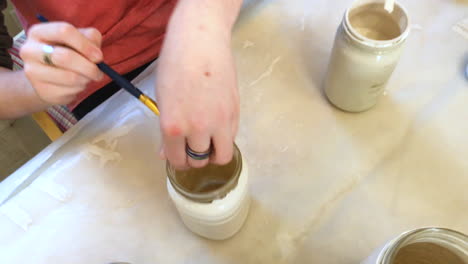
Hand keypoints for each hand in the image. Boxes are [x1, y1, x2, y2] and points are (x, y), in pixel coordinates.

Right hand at [20, 22, 103, 104]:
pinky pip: (69, 92)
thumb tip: (96, 54)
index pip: (64, 31)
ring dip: (86, 79)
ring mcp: (33, 72)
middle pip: (64, 57)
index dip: (85, 45)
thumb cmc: (69, 51)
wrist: (50, 76)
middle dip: (88, 66)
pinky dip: (80, 89)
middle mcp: (30, 51)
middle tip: (98, 72)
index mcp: (39, 32)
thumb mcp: (81, 38)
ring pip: (69, 77)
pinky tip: (77, 84)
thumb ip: (91, 38)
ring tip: (88, 77)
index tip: (99, 56)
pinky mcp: (42, 91)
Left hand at [156, 24, 238, 168]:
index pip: (177, 160)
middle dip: (194, 158)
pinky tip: (216, 125)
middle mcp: (197, 129)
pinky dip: (224, 139)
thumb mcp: (163, 98)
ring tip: (207, 141)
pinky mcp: (235, 113)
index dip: (177, 161)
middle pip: (199, 162)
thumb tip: (165, 153)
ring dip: (213, 153)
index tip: (178, 155)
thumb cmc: (175, 64)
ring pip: (221, 156)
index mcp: (173, 126)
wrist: (201, 41)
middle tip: (192, 147)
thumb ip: (166, 129)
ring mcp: (219, 122)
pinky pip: (232, 138)